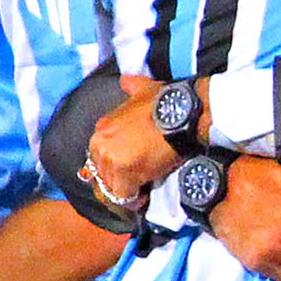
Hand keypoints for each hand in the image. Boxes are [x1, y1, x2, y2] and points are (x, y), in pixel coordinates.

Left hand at [86, 75, 170, 203]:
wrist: (180, 114)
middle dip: (117, 180)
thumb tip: (125, 79)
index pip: (99, 156)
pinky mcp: (126, 175)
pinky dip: (132, 201)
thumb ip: (131, 85)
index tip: (129, 168)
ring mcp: (111, 160)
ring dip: (125, 191)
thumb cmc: (165, 101)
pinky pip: (124, 197)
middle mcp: (100, 144)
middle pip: (102, 174)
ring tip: (140, 193)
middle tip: (135, 183)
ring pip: (112, 187)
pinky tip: (143, 199)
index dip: (114, 164)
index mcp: (102, 127)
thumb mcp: (143, 87)